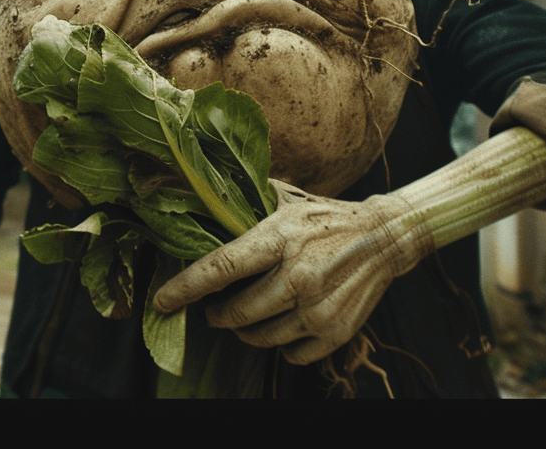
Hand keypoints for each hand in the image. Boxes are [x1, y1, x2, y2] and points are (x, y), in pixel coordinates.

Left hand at [153, 179, 431, 364]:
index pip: (222, 267)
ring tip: (245, 316)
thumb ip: (244, 202)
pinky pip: (292, 355)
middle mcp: (299, 276)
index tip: (161, 301)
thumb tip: (197, 190)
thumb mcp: (285, 200)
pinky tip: (281, 324)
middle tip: (213, 310)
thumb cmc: (325, 217)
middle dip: (216, 315)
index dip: (186, 287)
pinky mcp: (336, 331)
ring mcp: (319, 308)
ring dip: (245, 331)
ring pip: (261, 338)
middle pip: (238, 313)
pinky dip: (281, 344)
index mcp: (280, 238)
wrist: (384, 237)